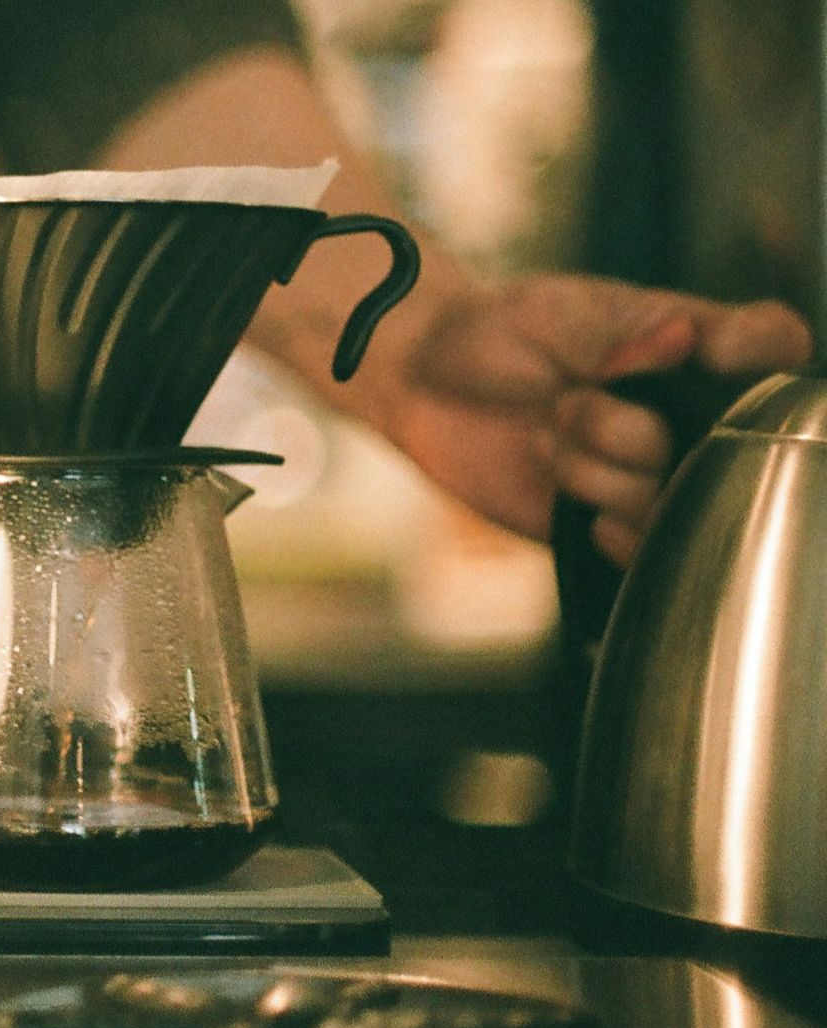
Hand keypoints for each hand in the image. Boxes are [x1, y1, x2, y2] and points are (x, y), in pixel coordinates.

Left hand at [386, 274, 811, 564]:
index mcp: (688, 350)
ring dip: (595, 469)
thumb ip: (635, 331)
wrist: (421, 382)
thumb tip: (689, 337)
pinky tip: (582, 515)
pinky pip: (647, 549)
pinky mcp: (604, 522)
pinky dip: (620, 536)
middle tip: (564, 400)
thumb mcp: (568, 311)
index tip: (706, 348)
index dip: (759, 354)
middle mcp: (679, 414)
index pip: (773, 348)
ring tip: (543, 437)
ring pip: (668, 494)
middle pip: (719, 439)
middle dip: (628, 426)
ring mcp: (645, 471)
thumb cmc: (497, 332)